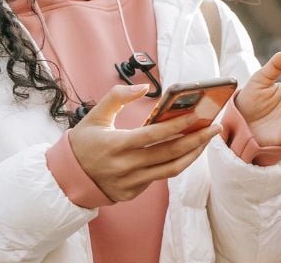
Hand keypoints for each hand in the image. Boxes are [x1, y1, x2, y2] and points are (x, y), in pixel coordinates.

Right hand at [69, 84, 221, 201]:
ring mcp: (131, 183)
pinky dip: (176, 163)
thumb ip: (116, 96)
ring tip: (207, 139)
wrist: (66, 179)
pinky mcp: (133, 192)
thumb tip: (143, 88)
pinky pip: (160, 177)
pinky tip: (188, 150)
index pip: (153, 136)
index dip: (176, 126)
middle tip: (214, 127)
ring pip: (171, 170)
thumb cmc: (83, 143)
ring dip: (193, 154)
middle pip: (169, 154)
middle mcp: (126, 167)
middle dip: (196, 140)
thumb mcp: (94, 116)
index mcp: (116, 145)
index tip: (197, 116)